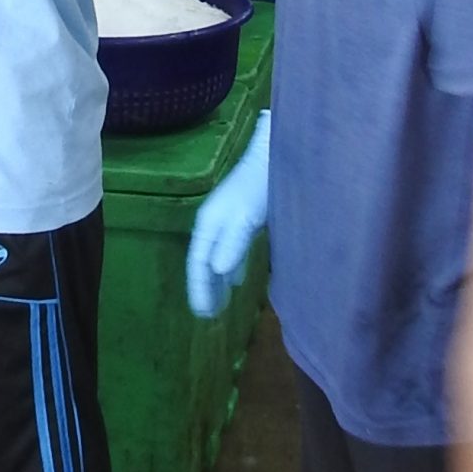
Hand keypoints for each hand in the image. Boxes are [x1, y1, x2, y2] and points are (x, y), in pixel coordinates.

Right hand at [186, 111, 270, 318]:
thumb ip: (231, 245)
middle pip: (204, 262)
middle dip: (205, 288)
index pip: (198, 263)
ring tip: (219, 303)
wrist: (274, 156)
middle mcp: (213, 225)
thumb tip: (214, 273)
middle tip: (208, 315)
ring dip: (217, 281)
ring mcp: (227, 222)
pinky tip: (235, 278)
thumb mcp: (245, 218)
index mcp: (208, 225)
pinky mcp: (243, 220)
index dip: (198, 289)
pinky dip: (230, 268)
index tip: (202, 313)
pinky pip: (231, 251)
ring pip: (218, 257)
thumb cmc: (260, 187)